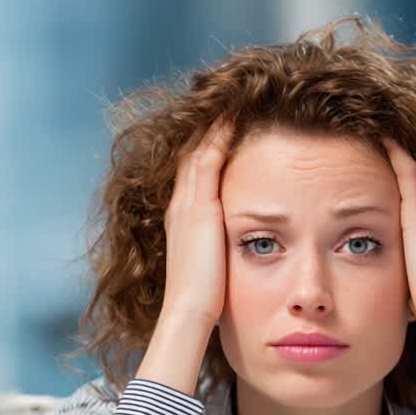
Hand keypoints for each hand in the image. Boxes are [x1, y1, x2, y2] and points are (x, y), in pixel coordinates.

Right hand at [137, 118, 233, 395]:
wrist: (190, 313)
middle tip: (228, 102)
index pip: (193, 172)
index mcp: (183, 221)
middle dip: (209, 129)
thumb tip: (234, 256)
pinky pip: (207, 156)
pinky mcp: (199, 206)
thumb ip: (220, 254)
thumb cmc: (206, 302)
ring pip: (198, 149)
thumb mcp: (213, 269)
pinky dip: (219, 134)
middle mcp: (180, 206)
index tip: (226, 128)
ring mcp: (187, 204)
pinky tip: (235, 116)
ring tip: (234, 101)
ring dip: (215, 124)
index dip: (207, 148)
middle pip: (191, 153)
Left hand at [382, 138, 415, 364]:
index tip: (396, 156)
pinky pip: (409, 171)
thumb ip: (407, 272)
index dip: (412, 172)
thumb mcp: (415, 280)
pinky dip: (398, 152)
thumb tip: (395, 285)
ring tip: (385, 123)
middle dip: (408, 152)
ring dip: (402, 146)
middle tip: (391, 127)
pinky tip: (384, 135)